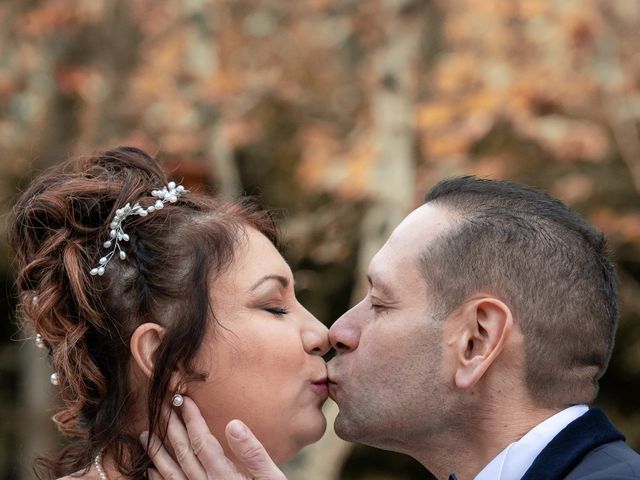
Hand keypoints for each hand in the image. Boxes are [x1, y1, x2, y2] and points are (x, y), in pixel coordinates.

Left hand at [141, 396, 285, 479]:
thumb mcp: (270, 478)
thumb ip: (253, 453)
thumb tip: (233, 424)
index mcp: (225, 477)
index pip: (202, 442)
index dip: (192, 419)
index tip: (184, 400)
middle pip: (184, 454)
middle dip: (171, 428)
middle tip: (162, 407)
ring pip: (172, 474)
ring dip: (158, 453)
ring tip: (146, 435)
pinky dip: (159, 479)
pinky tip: (151, 468)